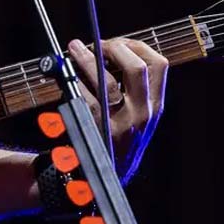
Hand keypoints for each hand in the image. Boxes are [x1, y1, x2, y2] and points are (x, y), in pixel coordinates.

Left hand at [66, 37, 168, 178]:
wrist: (105, 180)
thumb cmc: (116, 140)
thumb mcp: (137, 116)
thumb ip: (131, 87)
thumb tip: (109, 50)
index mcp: (154, 106)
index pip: (159, 64)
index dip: (136, 46)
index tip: (118, 42)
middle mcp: (142, 114)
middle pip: (136, 68)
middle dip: (114, 48)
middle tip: (96, 44)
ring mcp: (119, 123)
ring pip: (106, 82)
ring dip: (86, 59)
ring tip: (74, 48)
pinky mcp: (96, 131)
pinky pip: (83, 98)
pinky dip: (73, 81)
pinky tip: (65, 74)